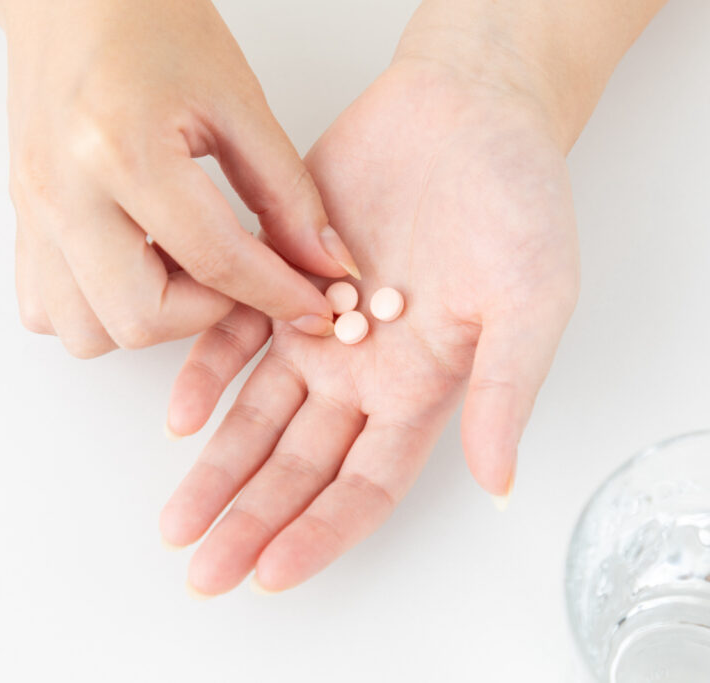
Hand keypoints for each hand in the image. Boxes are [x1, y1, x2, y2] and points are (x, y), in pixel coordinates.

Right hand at [0, 0, 357, 356]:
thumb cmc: (149, 24)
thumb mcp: (239, 103)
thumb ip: (289, 194)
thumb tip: (324, 264)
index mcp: (122, 150)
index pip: (215, 261)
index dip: (278, 295)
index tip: (312, 308)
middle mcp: (65, 192)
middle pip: (140, 319)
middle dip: (207, 315)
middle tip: (238, 276)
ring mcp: (34, 211)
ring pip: (85, 331)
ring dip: (149, 319)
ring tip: (184, 269)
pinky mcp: (23, 220)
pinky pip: (46, 310)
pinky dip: (98, 310)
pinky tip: (139, 267)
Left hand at [159, 55, 579, 594]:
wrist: (470, 108)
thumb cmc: (517, 200)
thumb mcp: (531, 300)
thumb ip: (506, 390)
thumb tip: (498, 483)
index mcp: (425, 388)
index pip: (367, 484)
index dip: (322, 532)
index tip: (273, 572)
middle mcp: (367, 370)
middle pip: (301, 465)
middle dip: (254, 521)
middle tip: (204, 571)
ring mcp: (320, 325)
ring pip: (259, 414)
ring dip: (218, 468)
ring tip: (178, 520)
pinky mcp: (283, 271)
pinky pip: (236, 333)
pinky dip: (209, 372)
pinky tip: (181, 414)